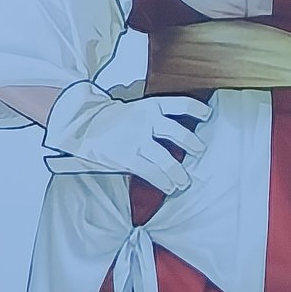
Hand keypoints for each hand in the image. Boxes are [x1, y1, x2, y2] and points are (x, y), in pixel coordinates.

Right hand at [43, 81, 210, 194]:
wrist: (83, 124)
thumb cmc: (115, 121)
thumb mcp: (136, 110)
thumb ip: (155, 118)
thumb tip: (180, 136)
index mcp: (149, 106)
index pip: (179, 104)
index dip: (196, 109)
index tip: (207, 115)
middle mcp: (145, 121)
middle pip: (177, 133)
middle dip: (192, 144)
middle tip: (200, 151)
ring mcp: (136, 139)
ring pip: (166, 159)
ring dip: (179, 173)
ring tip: (184, 181)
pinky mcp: (127, 157)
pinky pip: (151, 172)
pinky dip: (163, 182)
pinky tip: (169, 187)